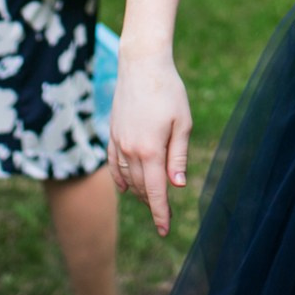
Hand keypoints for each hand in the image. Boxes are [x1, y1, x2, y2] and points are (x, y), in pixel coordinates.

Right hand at [109, 50, 192, 235]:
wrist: (141, 64)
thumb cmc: (168, 91)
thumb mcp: (182, 122)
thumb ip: (178, 155)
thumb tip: (177, 185)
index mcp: (151, 150)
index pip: (156, 192)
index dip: (160, 214)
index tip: (165, 231)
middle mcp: (131, 150)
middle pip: (142, 188)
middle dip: (152, 203)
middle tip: (164, 215)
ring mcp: (119, 142)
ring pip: (128, 178)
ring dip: (139, 192)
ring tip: (150, 200)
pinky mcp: (112, 133)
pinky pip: (114, 164)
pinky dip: (120, 178)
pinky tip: (125, 187)